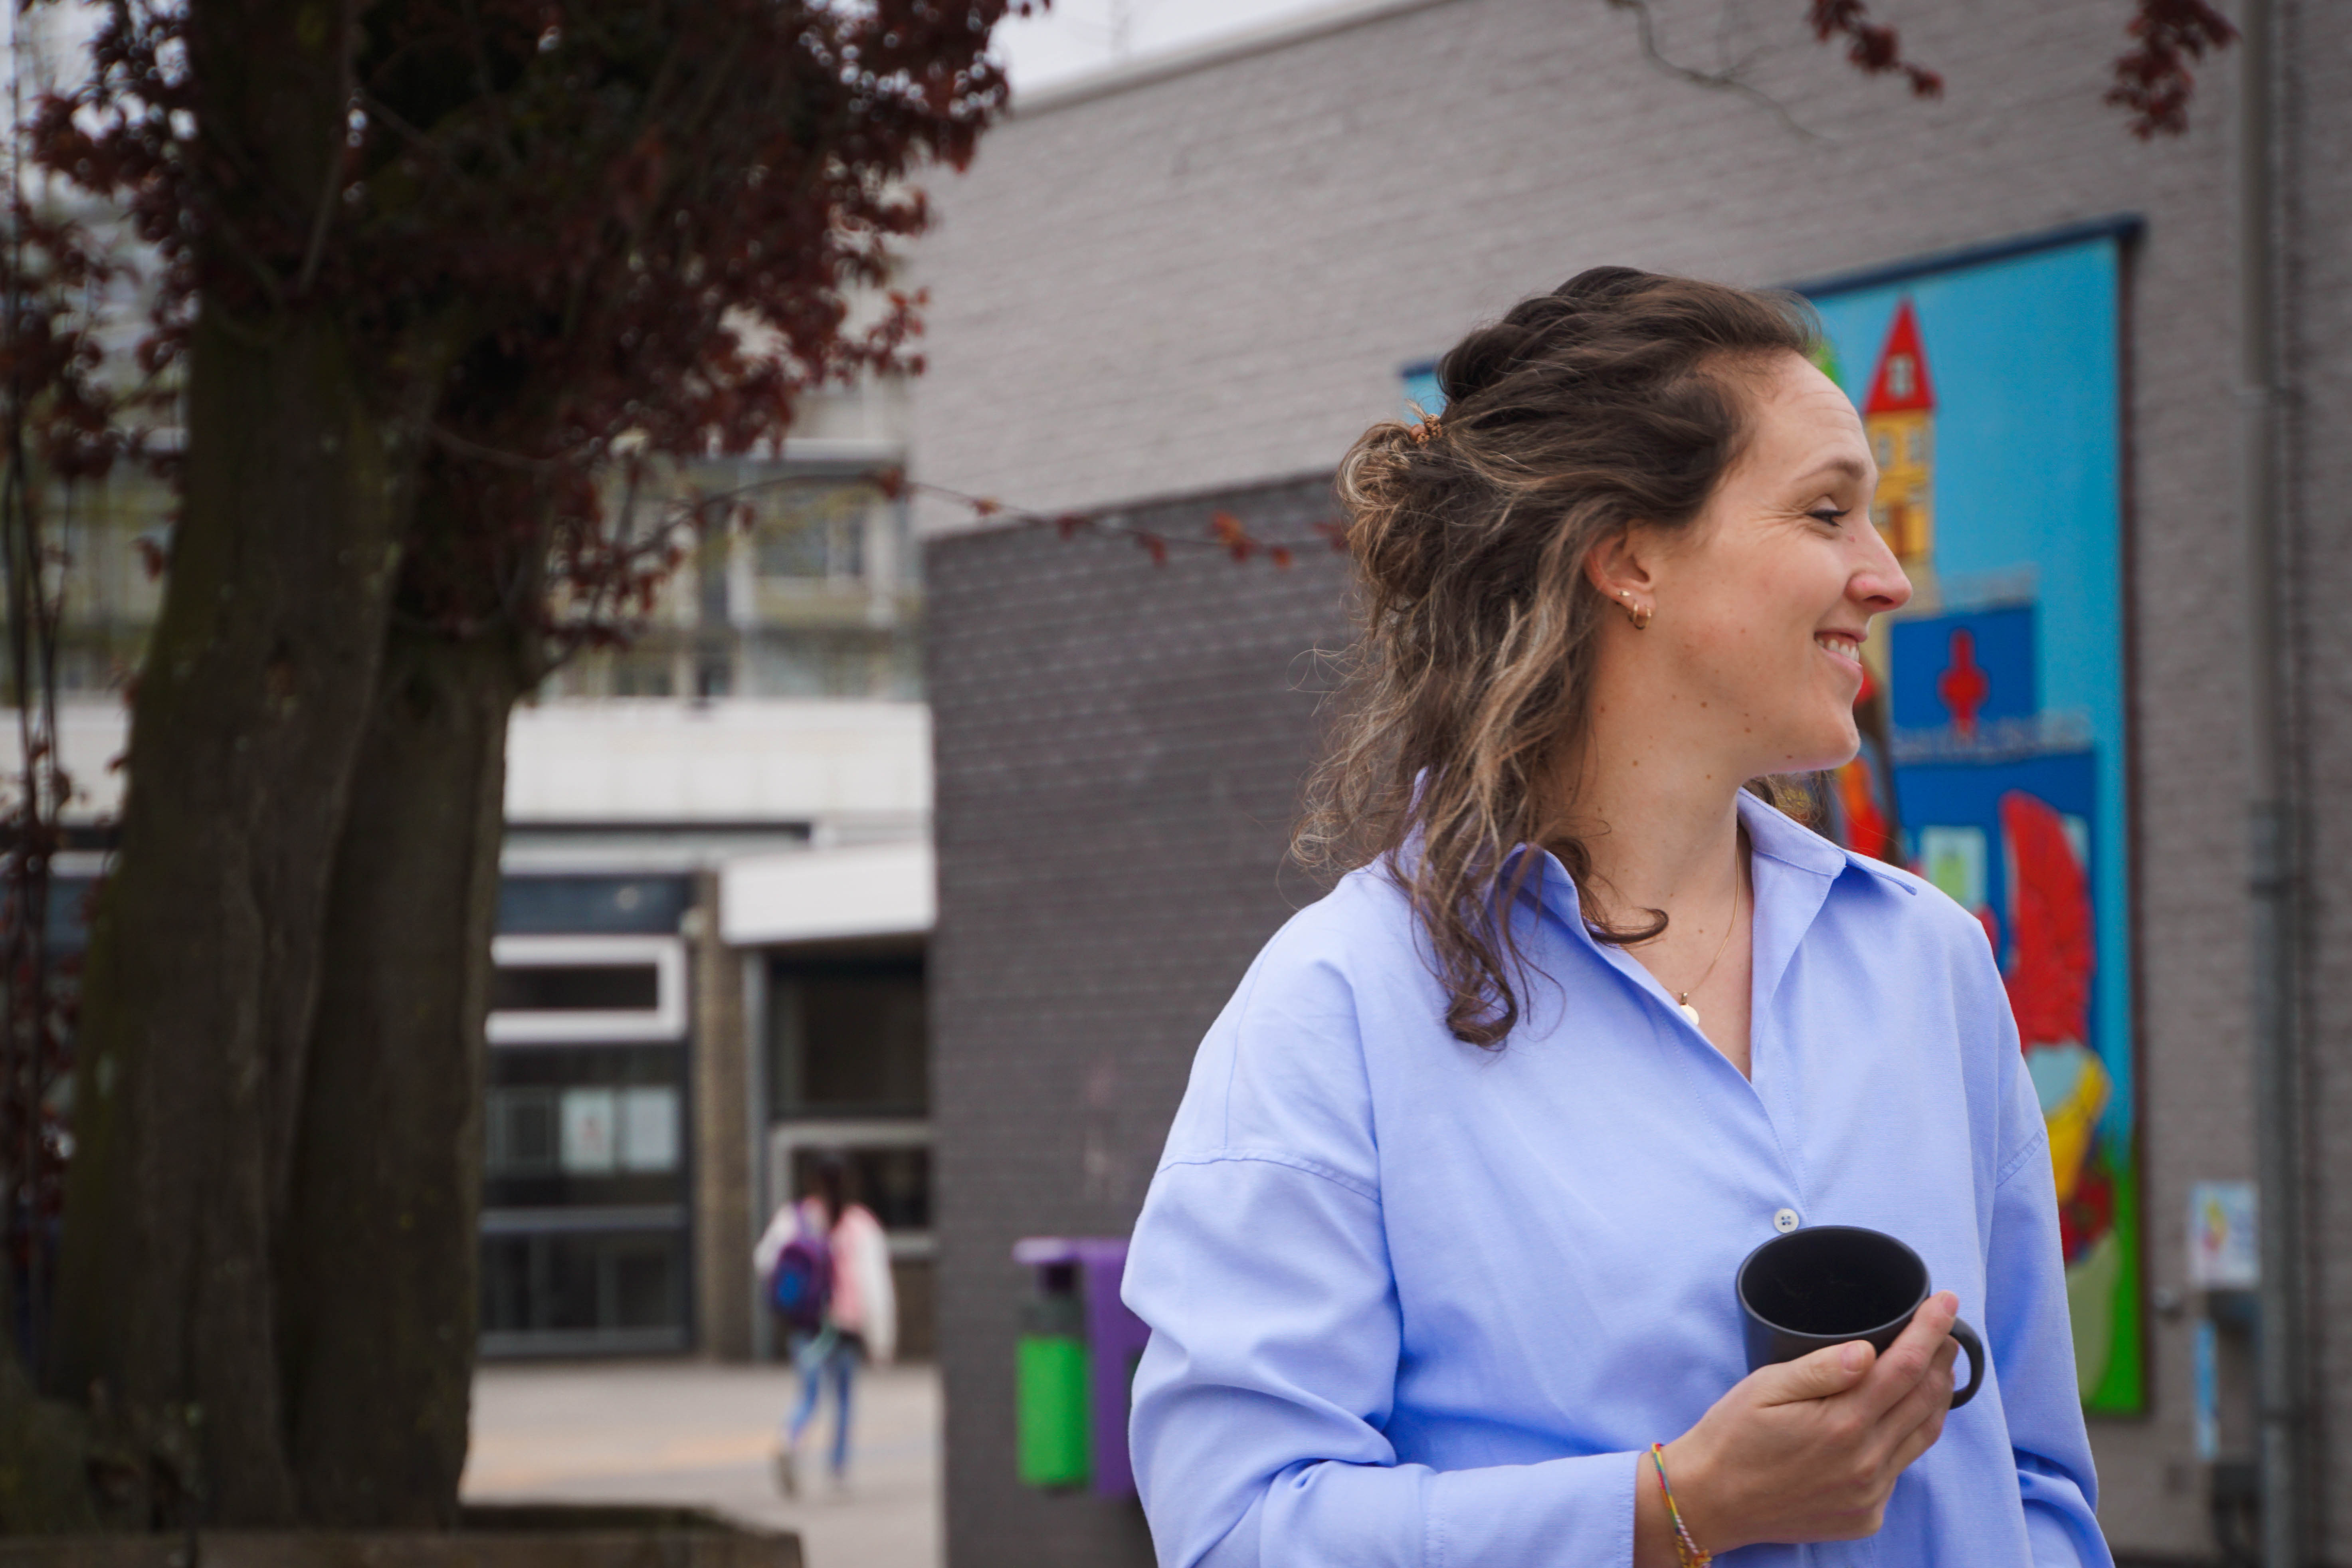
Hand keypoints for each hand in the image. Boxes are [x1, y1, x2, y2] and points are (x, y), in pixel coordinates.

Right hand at [1635, 1292, 1961, 1561]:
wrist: (1712, 1502)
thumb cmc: (1732, 1437)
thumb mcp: (1764, 1389)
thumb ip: (1819, 1369)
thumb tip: (1868, 1352)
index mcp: (1842, 1424)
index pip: (1906, 1367)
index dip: (1931, 1331)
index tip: (1947, 1302)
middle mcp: (1866, 1462)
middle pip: (1925, 1400)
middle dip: (1941, 1360)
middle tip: (1945, 1333)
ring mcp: (1870, 1494)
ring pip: (1923, 1436)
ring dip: (1936, 1398)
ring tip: (1936, 1369)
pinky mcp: (1866, 1515)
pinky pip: (1902, 1469)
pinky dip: (1909, 1437)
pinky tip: (1898, 1419)